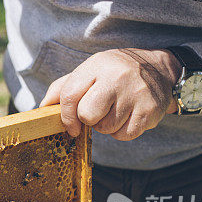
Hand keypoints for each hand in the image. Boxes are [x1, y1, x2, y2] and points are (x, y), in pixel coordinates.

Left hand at [39, 48, 181, 139]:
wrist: (159, 69)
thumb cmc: (115, 73)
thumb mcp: (90, 70)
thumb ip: (64, 87)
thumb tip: (42, 108)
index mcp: (96, 65)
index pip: (69, 95)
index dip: (66, 116)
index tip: (70, 126)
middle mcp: (116, 78)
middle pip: (87, 115)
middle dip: (89, 119)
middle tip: (100, 110)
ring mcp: (135, 95)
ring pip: (105, 128)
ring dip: (107, 126)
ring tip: (117, 109)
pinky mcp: (149, 112)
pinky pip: (124, 135)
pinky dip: (122, 132)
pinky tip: (128, 116)